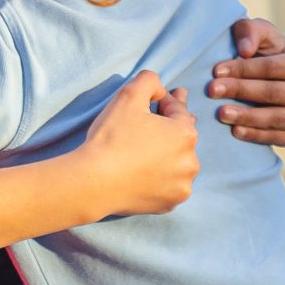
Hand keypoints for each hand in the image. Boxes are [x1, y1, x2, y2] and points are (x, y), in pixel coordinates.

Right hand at [69, 69, 198, 217]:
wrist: (94, 182)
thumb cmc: (111, 138)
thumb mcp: (128, 96)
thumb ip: (149, 80)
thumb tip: (159, 87)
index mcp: (185, 134)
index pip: (178, 111)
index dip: (166, 102)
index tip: (157, 100)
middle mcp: (191, 161)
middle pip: (181, 138)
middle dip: (170, 128)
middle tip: (157, 124)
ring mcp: (182, 185)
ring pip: (178, 163)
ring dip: (168, 155)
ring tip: (151, 151)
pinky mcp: (170, 203)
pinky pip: (169, 185)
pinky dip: (162, 178)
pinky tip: (149, 173)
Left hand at [211, 20, 284, 145]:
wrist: (275, 81)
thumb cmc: (264, 52)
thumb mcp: (258, 34)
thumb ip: (249, 31)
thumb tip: (244, 50)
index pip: (272, 67)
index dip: (243, 69)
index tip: (216, 71)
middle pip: (273, 92)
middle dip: (240, 90)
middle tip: (212, 90)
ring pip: (276, 118)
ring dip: (246, 116)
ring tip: (221, 112)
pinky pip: (277, 137)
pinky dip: (255, 135)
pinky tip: (235, 130)